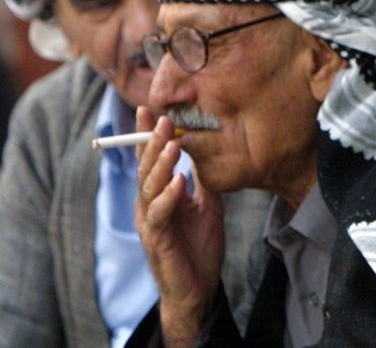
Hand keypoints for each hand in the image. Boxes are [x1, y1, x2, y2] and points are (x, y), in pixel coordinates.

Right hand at [135, 107, 224, 346]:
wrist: (198, 287)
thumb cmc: (199, 245)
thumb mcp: (208, 203)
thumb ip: (204, 178)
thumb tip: (209, 148)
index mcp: (158, 194)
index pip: (151, 159)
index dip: (148, 135)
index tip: (152, 109)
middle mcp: (148, 205)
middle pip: (145, 168)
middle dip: (152, 142)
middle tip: (163, 119)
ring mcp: (150, 223)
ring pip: (148, 188)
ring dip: (161, 165)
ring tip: (173, 145)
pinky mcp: (157, 240)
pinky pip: (159, 215)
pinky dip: (168, 197)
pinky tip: (179, 183)